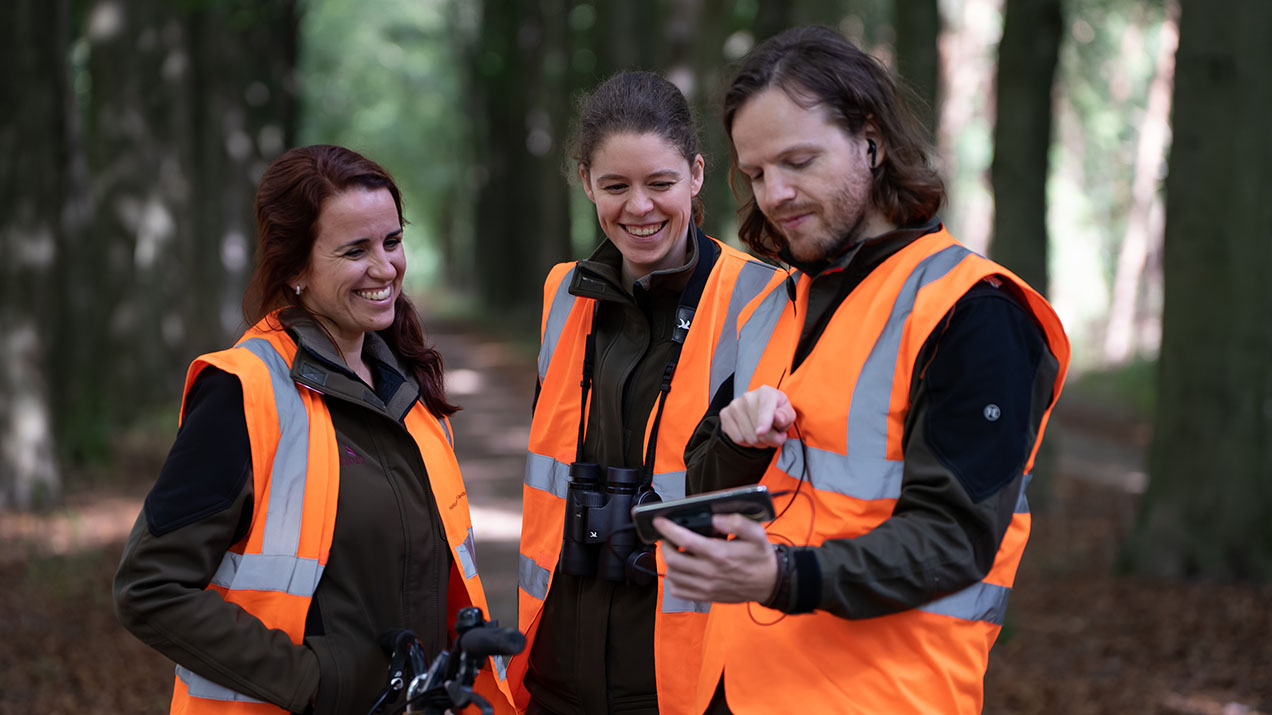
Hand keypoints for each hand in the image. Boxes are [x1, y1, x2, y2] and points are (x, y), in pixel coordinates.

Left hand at [656, 513, 777, 602]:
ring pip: (672, 576)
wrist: (769, 583)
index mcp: (720, 554)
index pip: (685, 540)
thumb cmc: (760, 556)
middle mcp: (710, 572)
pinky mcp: (705, 596)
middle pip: (673, 559)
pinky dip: (673, 580)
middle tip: (668, 538)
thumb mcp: (756, 533)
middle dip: (665, 545)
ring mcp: (706, 587)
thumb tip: (714, 518)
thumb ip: (736, 522)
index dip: (668, 529)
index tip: (659, 520)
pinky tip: (680, 570)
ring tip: (675, 552)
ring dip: (668, 562)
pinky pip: (677, 591)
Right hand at [719, 386, 794, 447]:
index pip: (765, 409)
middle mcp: (747, 397)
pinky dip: (746, 442)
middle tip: (775, 436)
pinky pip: (737, 438)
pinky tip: (751, 434)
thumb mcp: (787, 413)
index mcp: (766, 393)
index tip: (761, 432)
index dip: (763, 422)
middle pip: (757, 431)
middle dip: (770, 440)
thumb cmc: (775, 411)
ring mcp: (734, 406)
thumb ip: (786, 416)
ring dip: (758, 443)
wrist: (759, 408)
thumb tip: (779, 418)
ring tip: (763, 435)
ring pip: (747, 437)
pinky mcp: (725, 415)